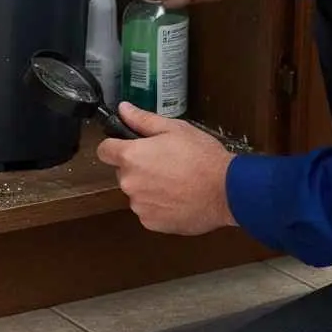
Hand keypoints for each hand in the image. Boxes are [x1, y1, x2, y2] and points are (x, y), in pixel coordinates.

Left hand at [97, 103, 237, 234]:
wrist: (227, 191)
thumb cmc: (202, 157)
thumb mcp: (175, 129)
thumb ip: (143, 120)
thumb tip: (123, 109)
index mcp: (131, 156)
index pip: (104, 150)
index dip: (115, 146)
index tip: (128, 146)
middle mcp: (129, 183)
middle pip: (123, 172)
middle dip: (138, 167)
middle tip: (164, 162)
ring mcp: (139, 205)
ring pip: (136, 192)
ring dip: (148, 187)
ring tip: (175, 182)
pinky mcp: (151, 222)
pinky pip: (148, 210)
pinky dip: (159, 205)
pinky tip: (178, 198)